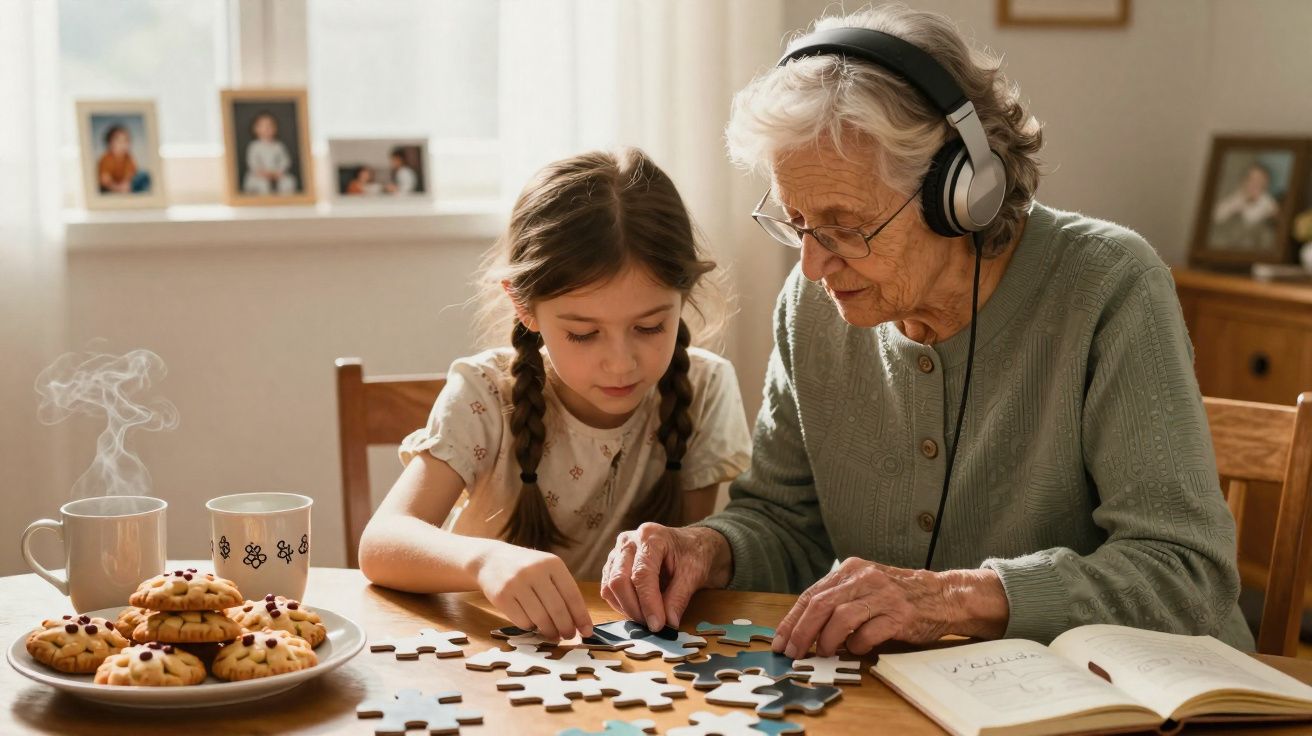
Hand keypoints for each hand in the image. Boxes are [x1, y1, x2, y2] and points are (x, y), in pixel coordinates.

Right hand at [473, 544, 592, 639]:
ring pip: (540, 618)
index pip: (572, 595)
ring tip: (554, 635)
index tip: (587, 631)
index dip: (581, 616)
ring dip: (550, 631)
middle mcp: (535, 571)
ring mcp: (516, 583)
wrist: (491, 560)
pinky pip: (522, 621)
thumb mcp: (547, 569)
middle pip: (557, 609)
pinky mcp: (501, 596)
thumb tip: (579, 623)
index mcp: (552, 563)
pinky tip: (534, 625)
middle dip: (566, 628)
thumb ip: (562, 591)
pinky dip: (531, 627)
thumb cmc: (527, 568)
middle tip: (569, 636)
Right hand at [600, 523, 730, 631]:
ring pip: (610, 587)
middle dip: (634, 609)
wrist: (689, 545)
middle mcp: (628, 541)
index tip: (658, 625)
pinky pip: (607, 589)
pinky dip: (621, 605)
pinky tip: (638, 610)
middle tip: (653, 626)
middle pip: (619, 580)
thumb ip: (679, 598)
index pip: (642, 574)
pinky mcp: (612, 565)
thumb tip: (668, 623)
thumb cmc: (692, 554)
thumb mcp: (693, 574)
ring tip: (648, 619)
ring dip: (626, 609)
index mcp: (650, 536)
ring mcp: (617, 552)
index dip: (648, 603)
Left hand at [772, 558, 1007, 657]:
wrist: (943, 595)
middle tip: (793, 652)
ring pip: (840, 617)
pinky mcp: (899, 615)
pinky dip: (855, 645)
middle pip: (820, 605)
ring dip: (826, 640)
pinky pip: (867, 633)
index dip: (792, 620)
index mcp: (851, 569)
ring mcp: (882, 596)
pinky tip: (855, 650)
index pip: (811, 595)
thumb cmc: (898, 596)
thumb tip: (804, 629)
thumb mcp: (865, 587)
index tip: (781, 641)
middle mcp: (864, 578)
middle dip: (801, 632)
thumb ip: (838, 601)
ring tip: (823, 653)